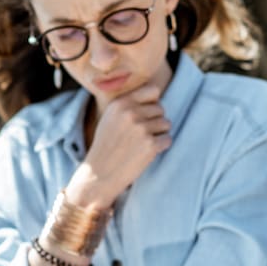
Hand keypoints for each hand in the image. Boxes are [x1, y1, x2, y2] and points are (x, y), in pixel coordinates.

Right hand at [66, 85, 170, 207]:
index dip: (152, 104)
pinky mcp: (151, 145)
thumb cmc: (106, 146)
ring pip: (166, 124)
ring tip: (141, 144)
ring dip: (158, 134)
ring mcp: (141, 128)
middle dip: (154, 121)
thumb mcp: (110, 117)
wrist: (99, 174)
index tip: (144, 116)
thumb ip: (129, 104)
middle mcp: (131, 113)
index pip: (152, 91)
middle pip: (160, 109)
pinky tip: (145, 153)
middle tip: (140, 136)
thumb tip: (156, 95)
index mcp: (121, 103)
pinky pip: (167, 139)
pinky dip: (160, 147)